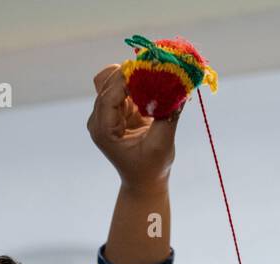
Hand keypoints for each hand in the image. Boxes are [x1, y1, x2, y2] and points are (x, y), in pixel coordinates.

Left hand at [86, 63, 178, 190]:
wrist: (144, 181)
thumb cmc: (151, 168)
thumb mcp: (161, 145)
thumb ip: (168, 116)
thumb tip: (180, 86)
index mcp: (104, 130)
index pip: (109, 95)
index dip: (127, 78)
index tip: (149, 67)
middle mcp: (99, 120)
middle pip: (107, 82)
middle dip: (130, 73)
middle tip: (155, 67)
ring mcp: (106, 114)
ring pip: (114, 80)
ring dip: (135, 76)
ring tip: (156, 74)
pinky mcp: (117, 110)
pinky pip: (124, 87)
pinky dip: (139, 82)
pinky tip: (155, 83)